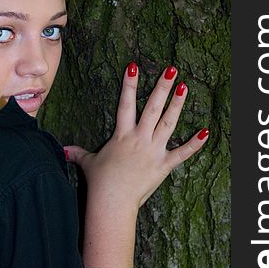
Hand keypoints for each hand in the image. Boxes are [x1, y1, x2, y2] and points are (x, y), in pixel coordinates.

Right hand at [64, 63, 208, 209]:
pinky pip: (182, 153)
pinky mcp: (164, 165)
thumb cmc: (100, 181)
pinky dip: (194, 144)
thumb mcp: (87, 163)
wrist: (112, 200)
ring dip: (177, 104)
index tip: (134, 67)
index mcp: (122, 135)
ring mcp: (153, 150)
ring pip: (168, 123)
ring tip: (185, 86)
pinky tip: (206, 131)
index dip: (129, 85)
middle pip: (153, 107)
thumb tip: (62, 150)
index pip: (125, 104)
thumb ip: (77, 153)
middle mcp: (139, 138)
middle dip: (162, 87)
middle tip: (171, 69)